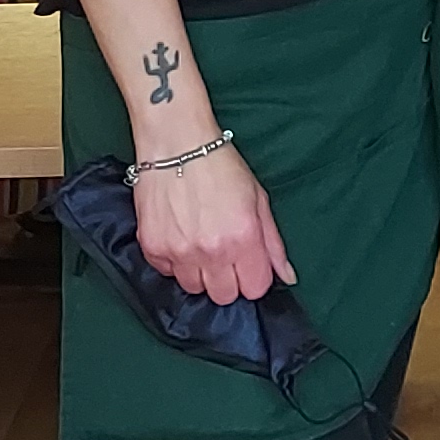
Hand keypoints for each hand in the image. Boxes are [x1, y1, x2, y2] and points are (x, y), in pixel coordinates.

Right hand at [134, 140, 295, 305]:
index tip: (247, 263)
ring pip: (193, 288)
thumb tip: (287, 276)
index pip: (254, 289)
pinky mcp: (153, 246)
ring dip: (198, 272)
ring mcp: (179, 251)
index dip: (252, 278)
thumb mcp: (257, 199)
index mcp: (243, 239)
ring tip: (198, 244)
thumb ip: (273, 243)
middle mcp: (212, 251)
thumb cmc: (220, 166)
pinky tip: (179, 235)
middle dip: (227, 279)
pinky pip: (166, 272)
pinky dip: (173, 260)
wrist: (176, 143)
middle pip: (223, 295)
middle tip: (222, 254)